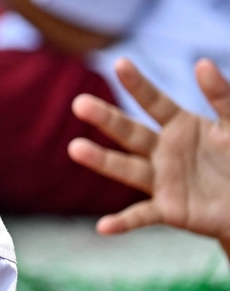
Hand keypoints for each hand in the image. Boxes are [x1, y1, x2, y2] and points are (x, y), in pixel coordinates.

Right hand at [68, 58, 229, 249]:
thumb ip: (222, 96)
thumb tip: (201, 63)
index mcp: (180, 125)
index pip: (155, 102)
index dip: (138, 84)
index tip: (120, 62)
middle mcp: (163, 150)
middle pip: (131, 132)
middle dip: (106, 118)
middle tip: (80, 104)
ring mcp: (162, 180)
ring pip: (128, 169)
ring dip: (101, 160)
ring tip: (75, 149)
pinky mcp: (168, 210)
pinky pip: (142, 216)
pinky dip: (122, 222)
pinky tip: (103, 227)